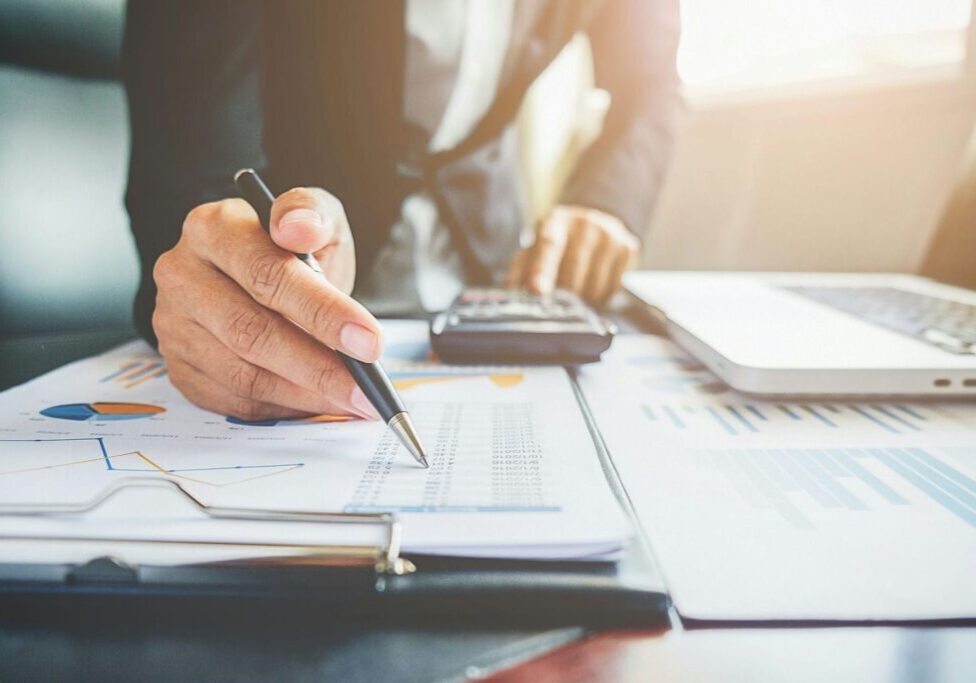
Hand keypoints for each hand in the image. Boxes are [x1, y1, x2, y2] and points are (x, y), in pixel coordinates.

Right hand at [152, 187, 382, 421]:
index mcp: (213, 227)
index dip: (323, 311)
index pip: (267, 273)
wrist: (261, 279)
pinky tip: (316, 402)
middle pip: (251, 331)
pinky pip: (233, 400)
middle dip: (319, 365)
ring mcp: (174, 325)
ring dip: (305, 394)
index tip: (369, 341)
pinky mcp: (180, 367)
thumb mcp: (315, 218)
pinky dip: (282, 407)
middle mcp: (182, 275)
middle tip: (365, 386)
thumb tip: (298, 227)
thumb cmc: (291, 250)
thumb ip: (313, 214)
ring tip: (351, 398)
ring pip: (243, 374)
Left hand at [506, 205, 639, 303]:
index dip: (542, 271)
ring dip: (583, 300)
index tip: (537, 291)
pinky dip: (602, 296)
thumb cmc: (559, 240)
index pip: (548, 246)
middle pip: (573, 274)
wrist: (595, 219)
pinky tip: (595, 283)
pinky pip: (613, 288)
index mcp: (555, 221)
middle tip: (558, 299)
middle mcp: (584, 225)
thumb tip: (507, 297)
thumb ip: (519, 271)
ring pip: (595, 287)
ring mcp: (610, 234)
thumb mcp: (534, 247)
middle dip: (563, 296)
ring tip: (577, 289)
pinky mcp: (628, 247)